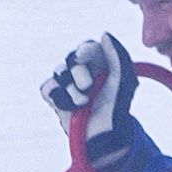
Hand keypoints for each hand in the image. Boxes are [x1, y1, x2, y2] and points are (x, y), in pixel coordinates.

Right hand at [43, 33, 149, 170]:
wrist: (103, 137)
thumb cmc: (117, 109)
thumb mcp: (123, 80)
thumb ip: (117, 55)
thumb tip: (103, 34)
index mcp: (101, 65)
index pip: (88, 48)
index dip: (85, 50)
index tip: (84, 57)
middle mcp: (83, 72)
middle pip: (71, 58)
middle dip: (79, 72)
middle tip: (89, 86)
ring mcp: (68, 85)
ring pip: (59, 72)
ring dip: (71, 88)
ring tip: (83, 102)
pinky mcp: (55, 98)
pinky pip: (48, 87)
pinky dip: (58, 96)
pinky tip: (70, 106)